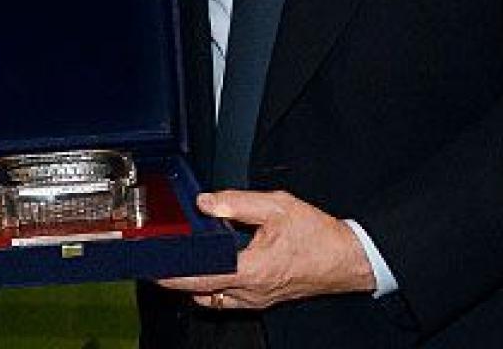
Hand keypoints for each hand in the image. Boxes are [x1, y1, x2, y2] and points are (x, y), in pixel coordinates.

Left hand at [158, 190, 375, 310]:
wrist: (347, 258)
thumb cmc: (318, 236)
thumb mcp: (276, 206)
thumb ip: (236, 202)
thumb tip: (206, 202)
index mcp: (251, 270)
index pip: (200, 279)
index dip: (173, 275)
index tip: (154, 269)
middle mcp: (251, 292)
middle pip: (201, 291)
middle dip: (179, 278)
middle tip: (163, 261)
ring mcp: (257, 299)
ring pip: (214, 299)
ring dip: (196, 284)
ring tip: (184, 263)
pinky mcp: (263, 299)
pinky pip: (229, 299)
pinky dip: (214, 287)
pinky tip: (213, 269)